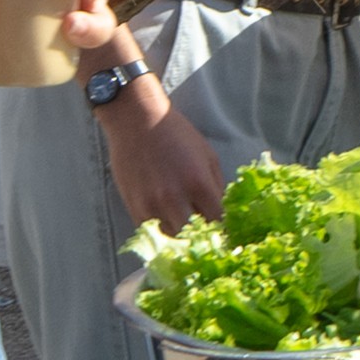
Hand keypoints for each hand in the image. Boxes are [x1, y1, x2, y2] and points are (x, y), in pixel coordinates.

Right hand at [101, 76, 228, 233]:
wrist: (137, 122)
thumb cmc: (176, 134)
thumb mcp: (207, 155)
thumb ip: (216, 186)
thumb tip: (222, 211)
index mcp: (198, 183)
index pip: (218, 222)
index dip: (223, 229)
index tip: (225, 231)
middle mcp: (175, 198)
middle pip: (195, 236)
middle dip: (203, 235)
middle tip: (206, 234)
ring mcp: (152, 205)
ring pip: (172, 237)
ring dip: (182, 235)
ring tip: (186, 226)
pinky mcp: (135, 207)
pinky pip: (152, 231)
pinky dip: (162, 229)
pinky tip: (167, 220)